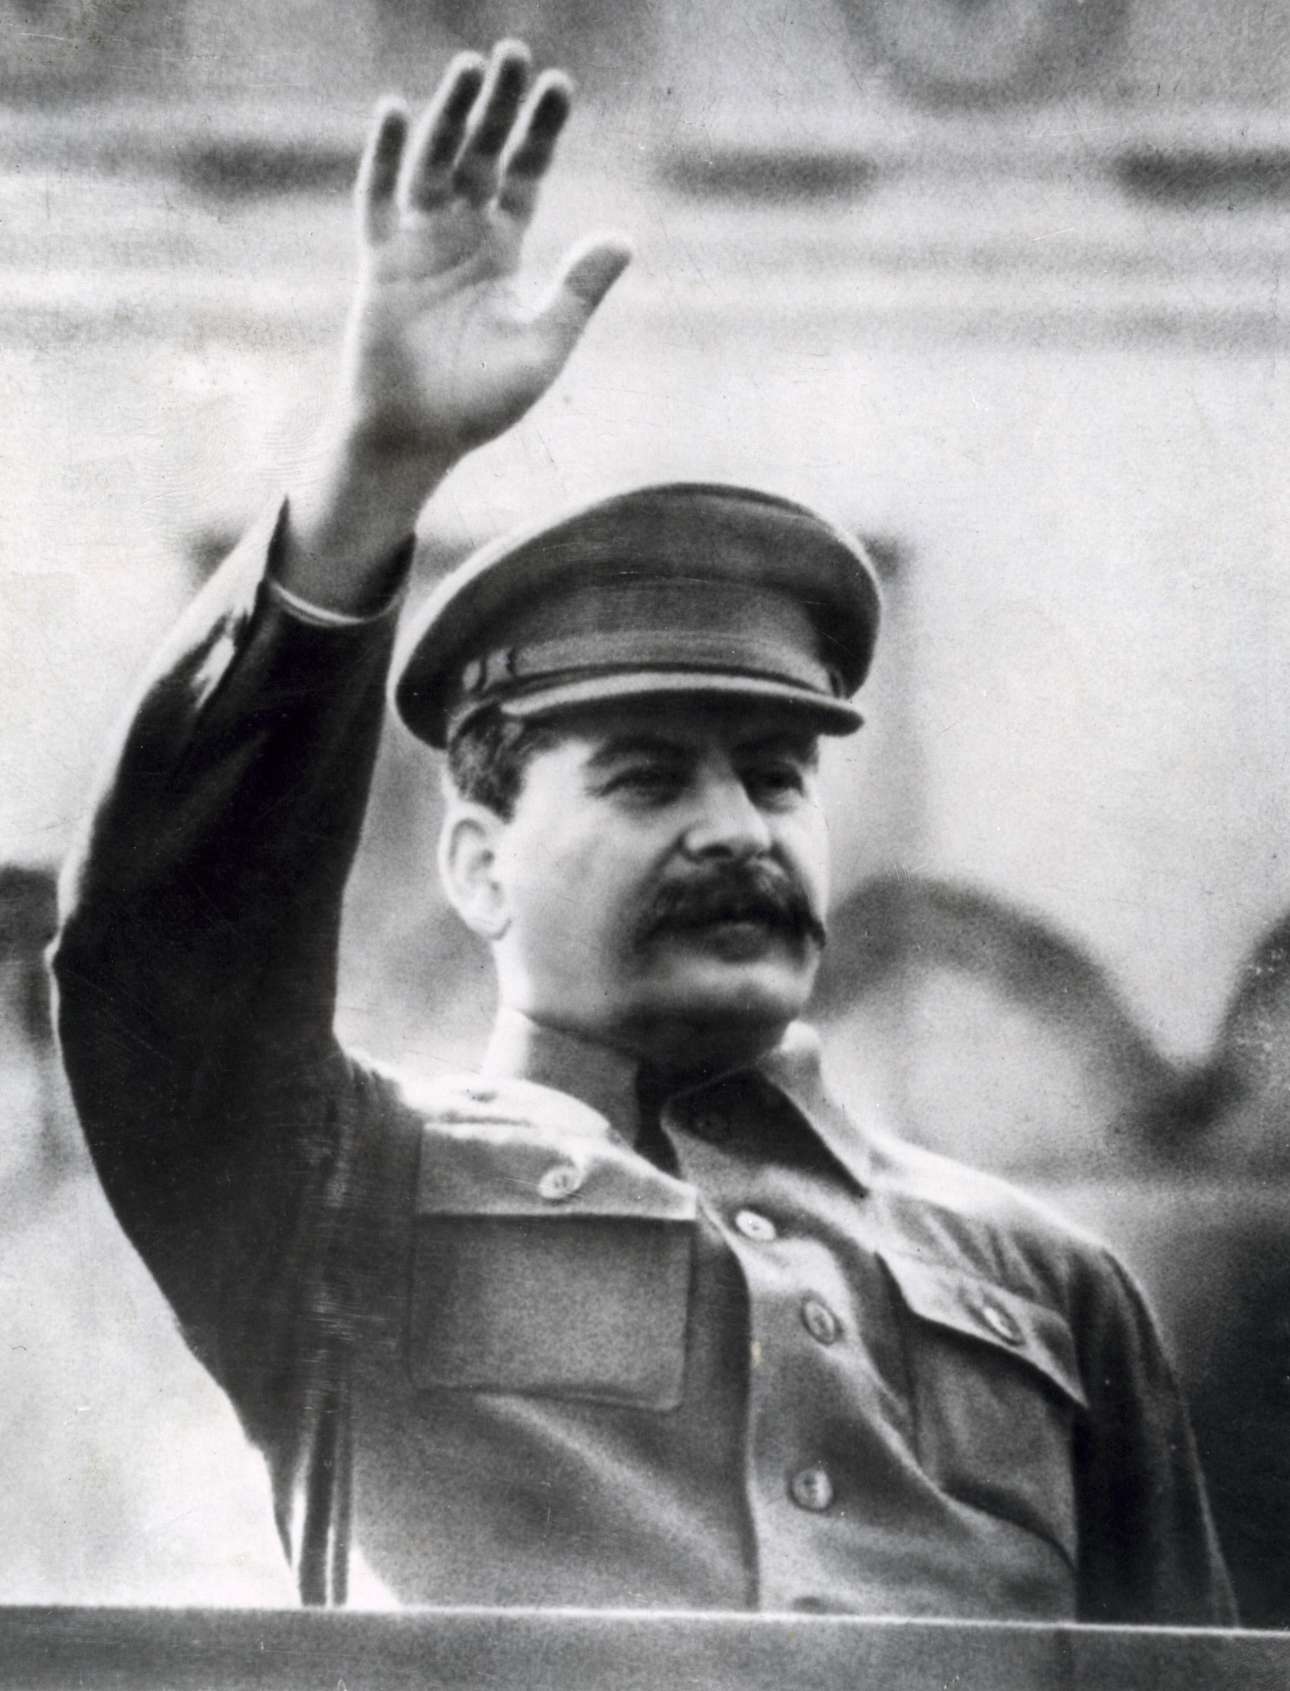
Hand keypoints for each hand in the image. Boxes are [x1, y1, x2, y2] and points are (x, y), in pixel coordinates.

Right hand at [338, 39, 632, 464]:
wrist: (418, 438)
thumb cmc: (480, 401)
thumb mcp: (543, 344)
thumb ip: (578, 291)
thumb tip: (624, 240)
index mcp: (501, 250)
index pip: (524, 174)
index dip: (540, 132)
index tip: (559, 86)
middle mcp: (459, 235)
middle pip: (480, 154)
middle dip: (497, 106)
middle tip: (513, 53)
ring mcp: (416, 243)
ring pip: (434, 164)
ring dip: (449, 117)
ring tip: (468, 68)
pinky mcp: (379, 262)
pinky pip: (378, 199)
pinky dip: (385, 157)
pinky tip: (396, 112)